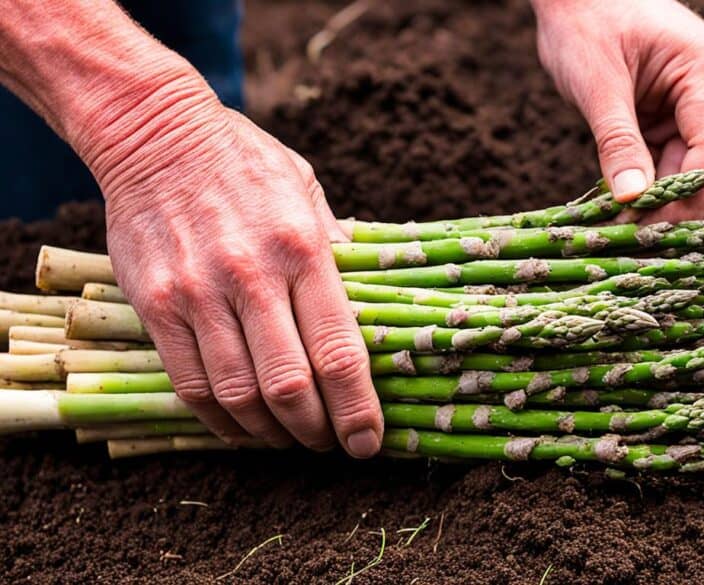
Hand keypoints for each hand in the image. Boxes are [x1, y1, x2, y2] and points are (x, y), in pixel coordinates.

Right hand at [93, 75, 382, 455]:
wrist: (155, 134)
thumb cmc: (245, 162)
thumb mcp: (307, 191)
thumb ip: (337, 248)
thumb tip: (368, 299)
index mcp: (303, 249)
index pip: (338, 351)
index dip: (357, 409)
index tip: (368, 441)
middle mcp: (252, 277)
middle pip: (291, 387)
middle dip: (318, 431)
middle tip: (331, 444)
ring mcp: (198, 294)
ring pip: (239, 396)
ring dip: (271, 434)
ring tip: (289, 438)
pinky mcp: (156, 306)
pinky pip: (191, 385)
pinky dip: (220, 420)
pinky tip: (241, 426)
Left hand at [532, 0, 703, 221]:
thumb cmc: (585, 18)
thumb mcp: (596, 84)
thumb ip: (617, 143)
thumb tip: (631, 202)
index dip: (684, 205)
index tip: (646, 237)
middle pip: (703, 169)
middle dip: (664, 208)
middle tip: (624, 243)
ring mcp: (703, 100)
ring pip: (683, 168)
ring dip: (651, 201)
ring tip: (616, 232)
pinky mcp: (680, 110)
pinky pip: (668, 157)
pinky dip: (644, 182)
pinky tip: (619, 208)